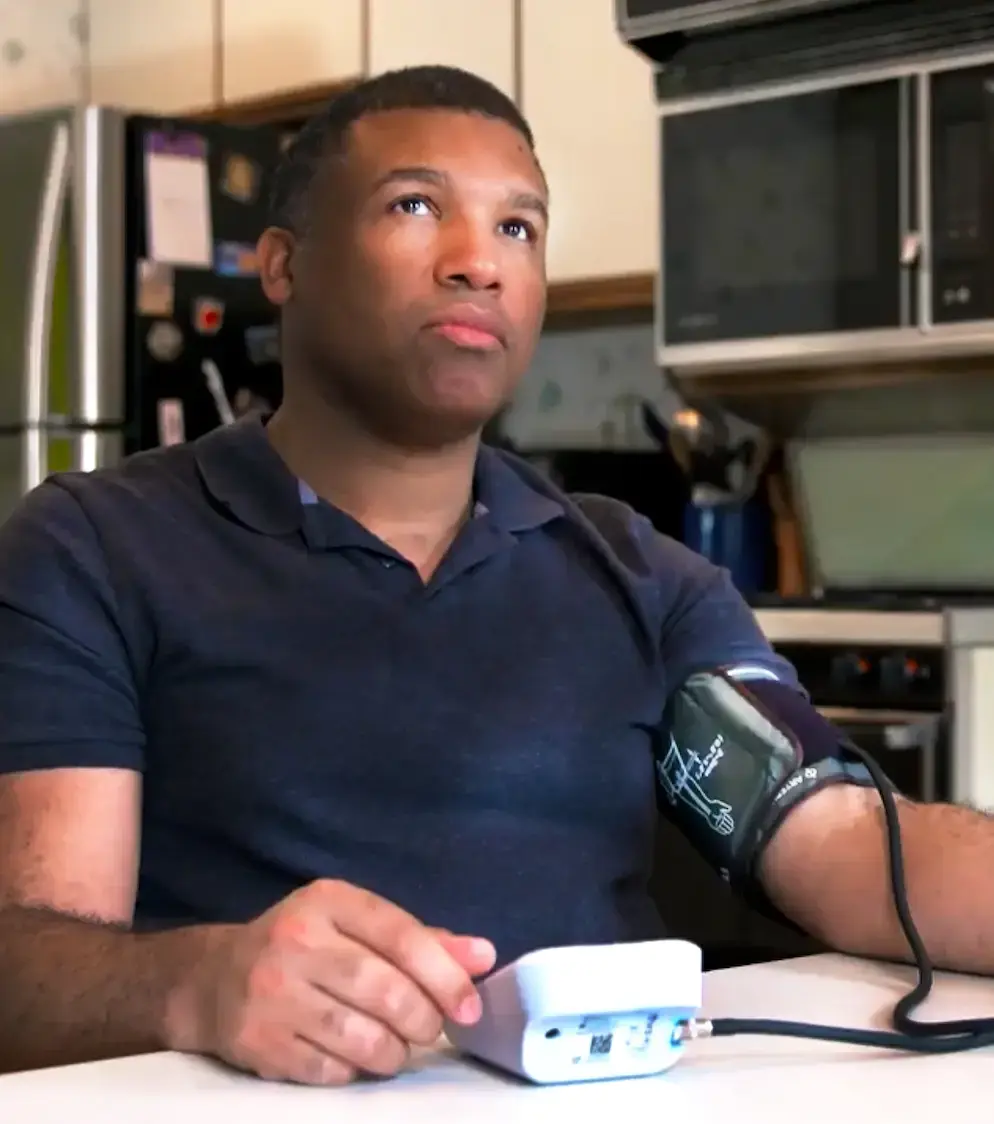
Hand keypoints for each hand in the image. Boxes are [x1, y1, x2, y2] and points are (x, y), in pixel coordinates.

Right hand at [167, 879, 495, 1084]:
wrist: (214, 978)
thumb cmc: (305, 948)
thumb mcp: (356, 925)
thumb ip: (421, 940)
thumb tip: (483, 956)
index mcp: (329, 900)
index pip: (401, 935)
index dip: (445, 974)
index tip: (469, 1006)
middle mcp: (297, 940)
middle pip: (384, 990)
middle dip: (422, 1019)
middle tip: (429, 1030)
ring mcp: (272, 991)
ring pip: (360, 1037)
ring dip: (393, 1052)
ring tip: (396, 1047)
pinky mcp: (257, 1040)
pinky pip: (329, 1070)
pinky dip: (354, 1072)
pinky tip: (353, 1058)